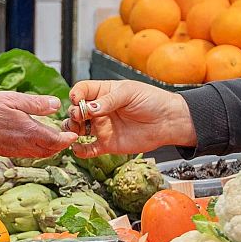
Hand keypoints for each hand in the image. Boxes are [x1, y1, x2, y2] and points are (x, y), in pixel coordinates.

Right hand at [0, 92, 77, 158]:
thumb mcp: (14, 99)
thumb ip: (36, 103)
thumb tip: (56, 104)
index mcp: (31, 132)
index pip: (57, 141)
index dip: (67, 139)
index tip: (74, 134)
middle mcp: (26, 145)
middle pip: (51, 150)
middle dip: (61, 145)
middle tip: (67, 136)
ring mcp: (18, 150)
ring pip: (41, 153)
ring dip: (51, 148)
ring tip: (54, 138)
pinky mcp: (10, 152)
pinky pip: (30, 154)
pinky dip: (39, 149)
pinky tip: (36, 140)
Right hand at [66, 80, 193, 156]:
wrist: (168, 121)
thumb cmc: (152, 101)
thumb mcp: (129, 93)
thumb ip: (108, 100)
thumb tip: (89, 108)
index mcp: (103, 92)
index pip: (81, 91)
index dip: (76, 95)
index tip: (76, 100)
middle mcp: (99, 110)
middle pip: (75, 110)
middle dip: (73, 113)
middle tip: (80, 116)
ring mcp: (102, 127)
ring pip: (77, 129)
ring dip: (72, 130)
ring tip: (76, 132)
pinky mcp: (107, 144)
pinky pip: (88, 149)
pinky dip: (80, 150)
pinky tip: (78, 148)